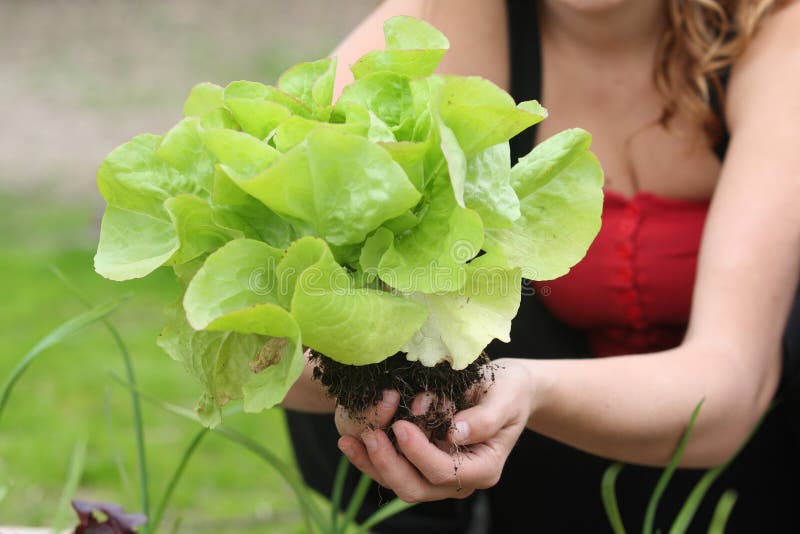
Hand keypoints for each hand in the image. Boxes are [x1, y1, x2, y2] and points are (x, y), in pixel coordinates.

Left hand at [336, 358, 534, 502]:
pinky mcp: (423, 462)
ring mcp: (439, 474)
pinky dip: (371, 457)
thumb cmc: (510, 390)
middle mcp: (459, 479)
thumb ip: (485, 419)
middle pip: (417, 487)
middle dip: (389, 464)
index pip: (445, 471)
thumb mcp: (506, 398)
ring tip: (349, 440)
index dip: (420, 453)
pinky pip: (394, 468)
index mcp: (483, 468)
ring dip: (372, 464)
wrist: (509, 390)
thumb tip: (455, 433)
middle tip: (370, 434)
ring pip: (400, 483)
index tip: (401, 425)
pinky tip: (351, 439)